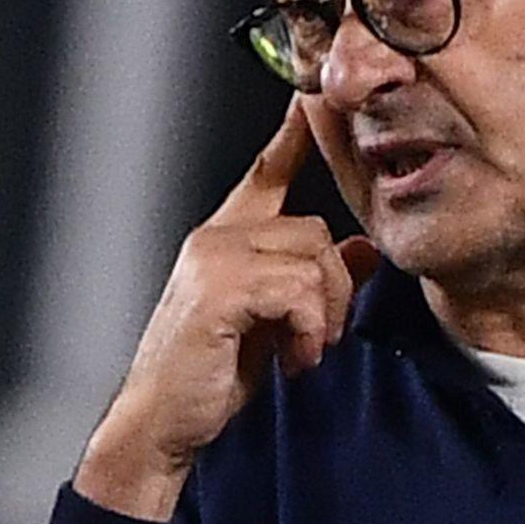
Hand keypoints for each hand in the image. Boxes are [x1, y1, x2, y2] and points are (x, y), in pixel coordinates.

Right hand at [75, 105, 377, 522]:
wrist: (161, 424)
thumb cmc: (208, 376)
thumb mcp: (274, 325)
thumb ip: (314, 284)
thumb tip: (364, 253)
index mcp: (225, 241)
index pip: (265, 173)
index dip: (293, 136)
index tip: (310, 99)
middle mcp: (216, 237)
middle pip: (316, 231)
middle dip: (333, 291)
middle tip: (314, 340)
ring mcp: (214, 257)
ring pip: (313, 258)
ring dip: (322, 316)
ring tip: (299, 354)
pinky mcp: (220, 287)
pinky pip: (299, 288)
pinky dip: (307, 329)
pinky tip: (289, 360)